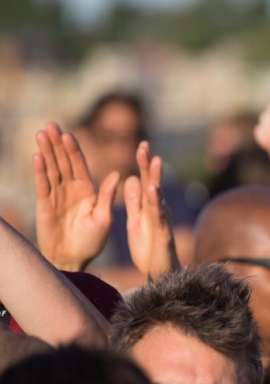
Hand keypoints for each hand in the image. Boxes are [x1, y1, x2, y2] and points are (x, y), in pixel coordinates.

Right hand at [33, 122, 118, 270]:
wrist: (73, 259)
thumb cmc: (92, 241)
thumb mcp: (104, 219)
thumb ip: (108, 197)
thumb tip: (118, 174)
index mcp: (89, 191)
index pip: (80, 166)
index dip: (74, 150)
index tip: (69, 134)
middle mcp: (72, 190)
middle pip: (63, 162)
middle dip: (57, 144)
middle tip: (51, 124)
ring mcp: (57, 196)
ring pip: (51, 169)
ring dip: (46, 152)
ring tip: (41, 134)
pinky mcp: (45, 205)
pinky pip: (42, 185)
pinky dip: (40, 171)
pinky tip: (37, 157)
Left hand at [125, 141, 179, 277]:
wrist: (159, 273)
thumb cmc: (148, 247)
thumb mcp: (136, 220)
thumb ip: (134, 200)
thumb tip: (130, 178)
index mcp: (148, 206)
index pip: (145, 181)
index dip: (143, 164)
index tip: (140, 146)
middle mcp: (158, 210)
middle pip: (152, 183)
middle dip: (149, 164)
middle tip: (144, 145)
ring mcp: (162, 220)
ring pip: (158, 196)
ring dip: (156, 178)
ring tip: (154, 160)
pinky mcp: (162, 232)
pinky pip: (157, 215)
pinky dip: (155, 201)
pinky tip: (152, 189)